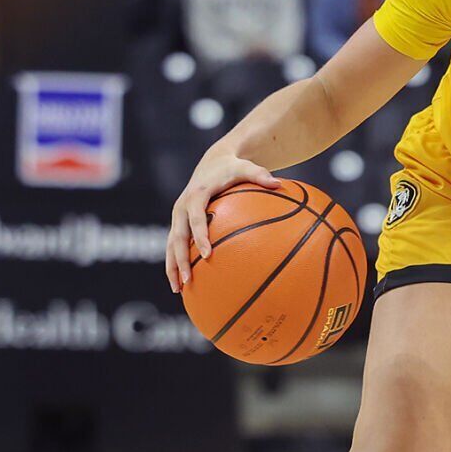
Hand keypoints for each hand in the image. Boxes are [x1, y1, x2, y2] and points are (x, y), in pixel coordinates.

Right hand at [166, 153, 279, 292]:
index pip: (196, 219)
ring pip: (171, 244)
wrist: (213, 161)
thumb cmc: (232, 167)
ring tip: (178, 290)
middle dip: (180, 260)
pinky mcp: (179, 222)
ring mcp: (178, 216)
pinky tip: (183, 282)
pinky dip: (176, 262)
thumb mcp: (246, 167)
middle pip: (178, 237)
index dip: (200, 236)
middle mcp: (182, 207)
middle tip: (188, 281)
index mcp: (196, 195)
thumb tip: (279, 184)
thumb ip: (260, 175)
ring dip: (172, 267)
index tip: (208, 255)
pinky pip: (175, 245)